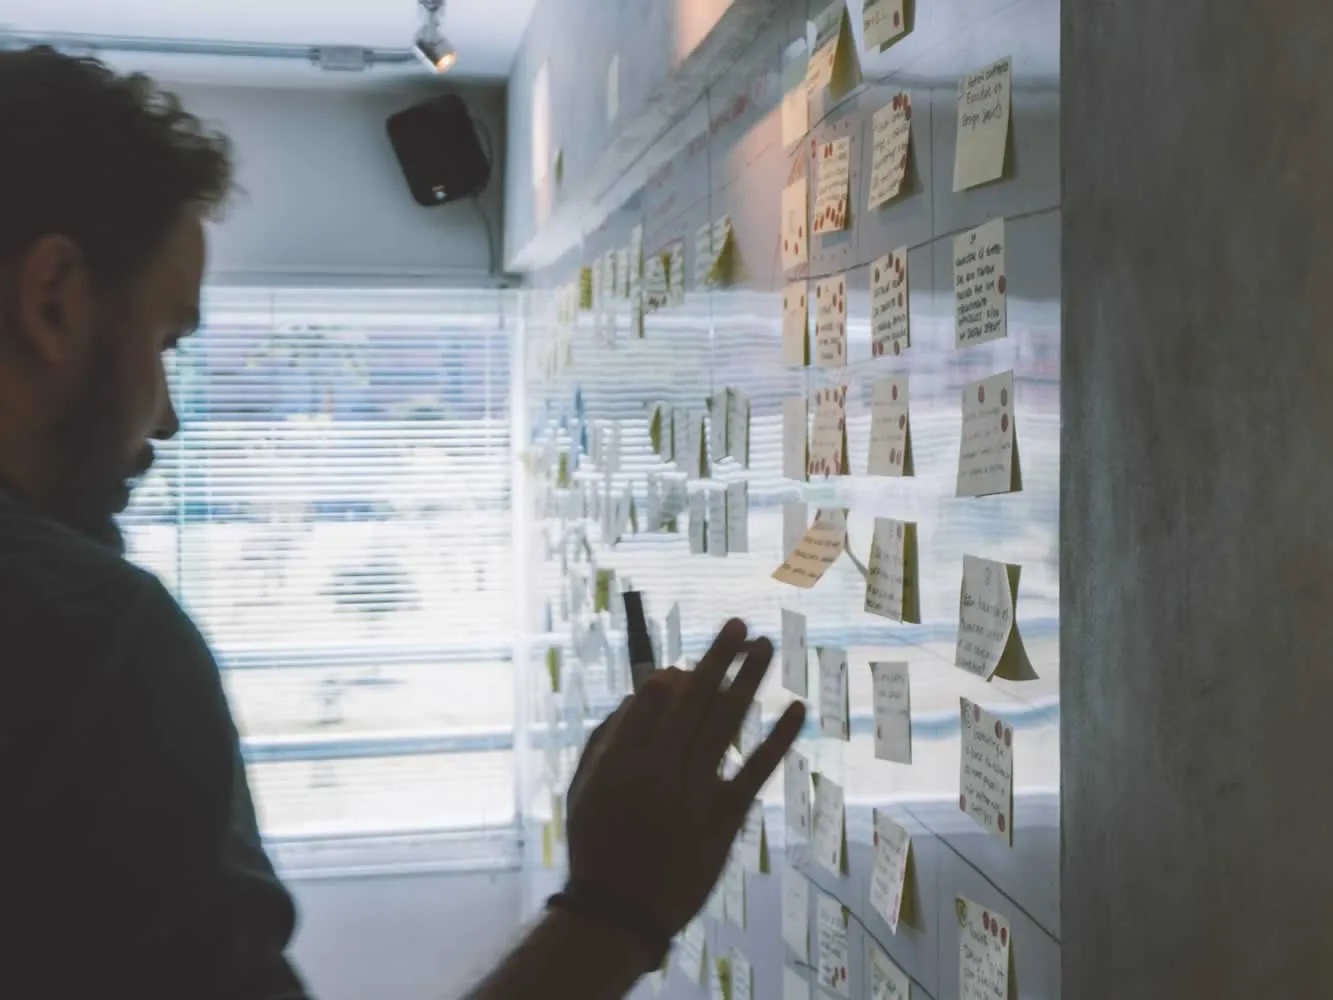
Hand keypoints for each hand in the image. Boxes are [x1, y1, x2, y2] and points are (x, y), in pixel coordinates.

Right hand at [563, 619, 805, 945]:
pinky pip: (755, 770)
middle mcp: (658, 769)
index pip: (652, 700)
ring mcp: (694, 793)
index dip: (672, 679)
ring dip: (747, 681)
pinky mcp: (724, 817)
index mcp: (621, 759)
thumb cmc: (597, 843)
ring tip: (764, 646)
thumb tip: (645, 692)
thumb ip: (612, 737)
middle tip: (740, 624)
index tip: (683, 668)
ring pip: (725, 724)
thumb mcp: (586, 787)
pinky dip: (778, 737)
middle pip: (694, 700)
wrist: (620, 910)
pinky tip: (796, 707)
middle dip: (718, 659)